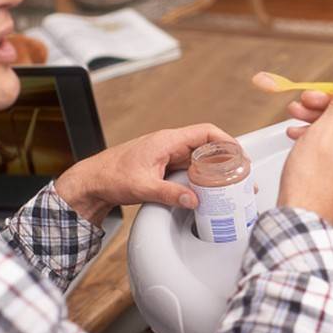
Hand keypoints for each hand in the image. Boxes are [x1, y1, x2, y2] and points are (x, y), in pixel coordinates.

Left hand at [54, 124, 233, 225]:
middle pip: (206, 145)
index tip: (239, 154)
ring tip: (230, 182)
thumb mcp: (142, 186)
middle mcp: (169, 144)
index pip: (205, 132)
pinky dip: (202, 176)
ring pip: (199, 157)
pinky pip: (190, 167)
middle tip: (240, 172)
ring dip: (215, 168)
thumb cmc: (110, 176)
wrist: (92, 182)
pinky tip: (208, 189)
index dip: (226, 140)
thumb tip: (194, 200)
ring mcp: (167, 155)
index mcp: (167, 140)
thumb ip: (170, 193)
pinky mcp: (163, 166)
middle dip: (225, 157)